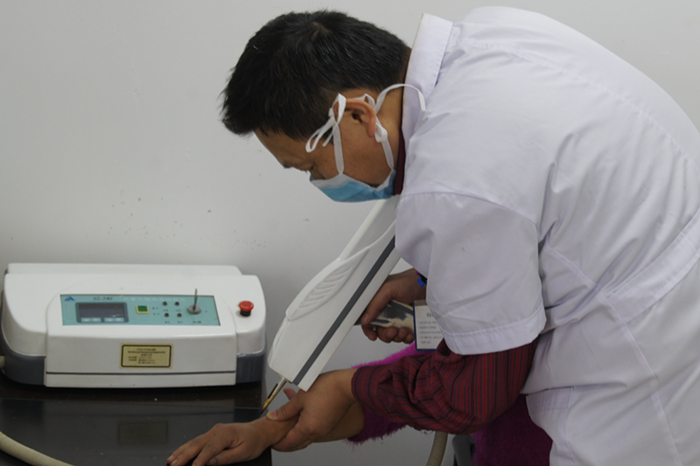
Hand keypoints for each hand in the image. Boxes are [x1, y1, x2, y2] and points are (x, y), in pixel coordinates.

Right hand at [167, 416, 295, 465]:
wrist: (260, 431)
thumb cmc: (254, 441)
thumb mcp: (244, 453)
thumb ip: (226, 458)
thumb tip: (210, 462)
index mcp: (226, 433)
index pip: (209, 449)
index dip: (199, 460)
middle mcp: (218, 430)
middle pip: (197, 444)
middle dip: (183, 456)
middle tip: (173, 465)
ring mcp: (214, 430)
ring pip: (194, 442)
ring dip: (181, 451)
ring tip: (171, 460)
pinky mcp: (213, 433)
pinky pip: (197, 440)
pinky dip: (186, 447)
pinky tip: (179, 452)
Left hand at [268, 369, 361, 450]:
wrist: (346, 386)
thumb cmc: (327, 389)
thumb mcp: (300, 397)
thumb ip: (285, 410)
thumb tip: (273, 416)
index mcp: (308, 428)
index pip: (289, 443)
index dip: (279, 444)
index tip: (272, 443)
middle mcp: (317, 432)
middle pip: (298, 444)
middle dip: (286, 443)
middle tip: (277, 440)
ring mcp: (324, 430)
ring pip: (306, 438)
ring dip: (296, 436)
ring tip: (287, 428)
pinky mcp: (329, 425)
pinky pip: (314, 432)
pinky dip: (306, 430)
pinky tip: (301, 419)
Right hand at [360, 269, 425, 343]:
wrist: (429, 285)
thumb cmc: (410, 282)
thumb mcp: (388, 289)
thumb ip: (374, 304)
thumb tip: (365, 319)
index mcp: (379, 302)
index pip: (368, 319)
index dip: (369, 329)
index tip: (373, 336)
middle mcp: (388, 311)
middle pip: (380, 331)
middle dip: (386, 334)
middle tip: (393, 330)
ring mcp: (399, 318)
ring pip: (393, 336)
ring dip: (398, 336)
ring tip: (404, 329)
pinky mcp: (410, 323)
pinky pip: (406, 337)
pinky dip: (407, 337)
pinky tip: (411, 331)